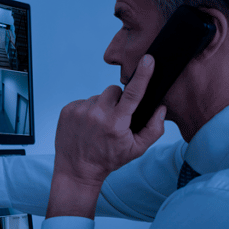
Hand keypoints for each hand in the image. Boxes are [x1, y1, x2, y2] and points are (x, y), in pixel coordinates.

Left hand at [49, 54, 165, 216]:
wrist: (77, 169)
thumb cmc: (109, 159)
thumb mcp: (137, 149)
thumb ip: (154, 129)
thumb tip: (161, 108)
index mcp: (116, 123)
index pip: (133, 93)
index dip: (143, 75)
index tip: (148, 59)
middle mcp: (96, 114)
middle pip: (115, 91)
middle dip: (119, 101)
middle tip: (115, 119)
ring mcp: (79, 111)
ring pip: (99, 97)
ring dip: (102, 107)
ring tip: (98, 126)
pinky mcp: (67, 110)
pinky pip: (84, 101)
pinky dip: (88, 110)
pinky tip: (87, 126)